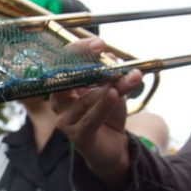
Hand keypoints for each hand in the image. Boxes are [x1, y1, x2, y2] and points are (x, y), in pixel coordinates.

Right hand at [50, 40, 141, 190]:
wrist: (113, 146)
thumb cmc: (107, 114)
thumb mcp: (111, 88)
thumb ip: (110, 74)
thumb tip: (111, 56)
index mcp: (63, 89)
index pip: (63, 63)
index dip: (78, 50)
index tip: (99, 43)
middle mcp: (58, 103)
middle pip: (64, 76)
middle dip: (82, 59)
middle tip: (102, 48)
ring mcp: (65, 121)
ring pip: (87, 97)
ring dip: (111, 85)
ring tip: (131, 77)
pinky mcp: (78, 136)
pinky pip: (91, 117)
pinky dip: (103, 105)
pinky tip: (113, 94)